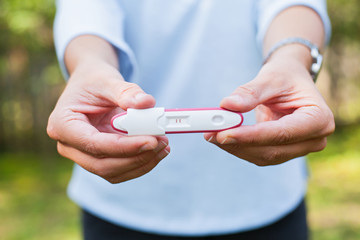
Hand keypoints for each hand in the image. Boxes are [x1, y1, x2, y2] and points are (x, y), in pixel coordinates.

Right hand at [47, 62, 169, 182]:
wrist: (90, 84)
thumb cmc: (94, 80)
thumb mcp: (108, 80)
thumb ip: (126, 91)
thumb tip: (147, 103)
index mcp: (62, 124)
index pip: (93, 144)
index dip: (124, 146)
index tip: (152, 140)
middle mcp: (68, 145)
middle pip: (102, 165)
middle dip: (135, 158)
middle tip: (162, 142)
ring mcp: (83, 155)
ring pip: (113, 172)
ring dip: (141, 163)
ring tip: (164, 146)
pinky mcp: (98, 158)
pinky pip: (120, 169)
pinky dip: (140, 163)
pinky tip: (157, 151)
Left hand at [204, 56, 334, 165]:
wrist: (290, 81)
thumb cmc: (285, 76)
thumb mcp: (271, 77)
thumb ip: (250, 92)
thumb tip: (227, 105)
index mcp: (319, 119)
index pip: (282, 133)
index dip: (251, 136)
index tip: (224, 133)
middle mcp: (313, 139)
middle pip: (272, 150)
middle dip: (238, 143)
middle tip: (210, 133)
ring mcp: (298, 148)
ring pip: (262, 156)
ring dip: (234, 147)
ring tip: (210, 133)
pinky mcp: (283, 151)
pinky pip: (258, 154)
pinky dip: (238, 147)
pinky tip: (220, 136)